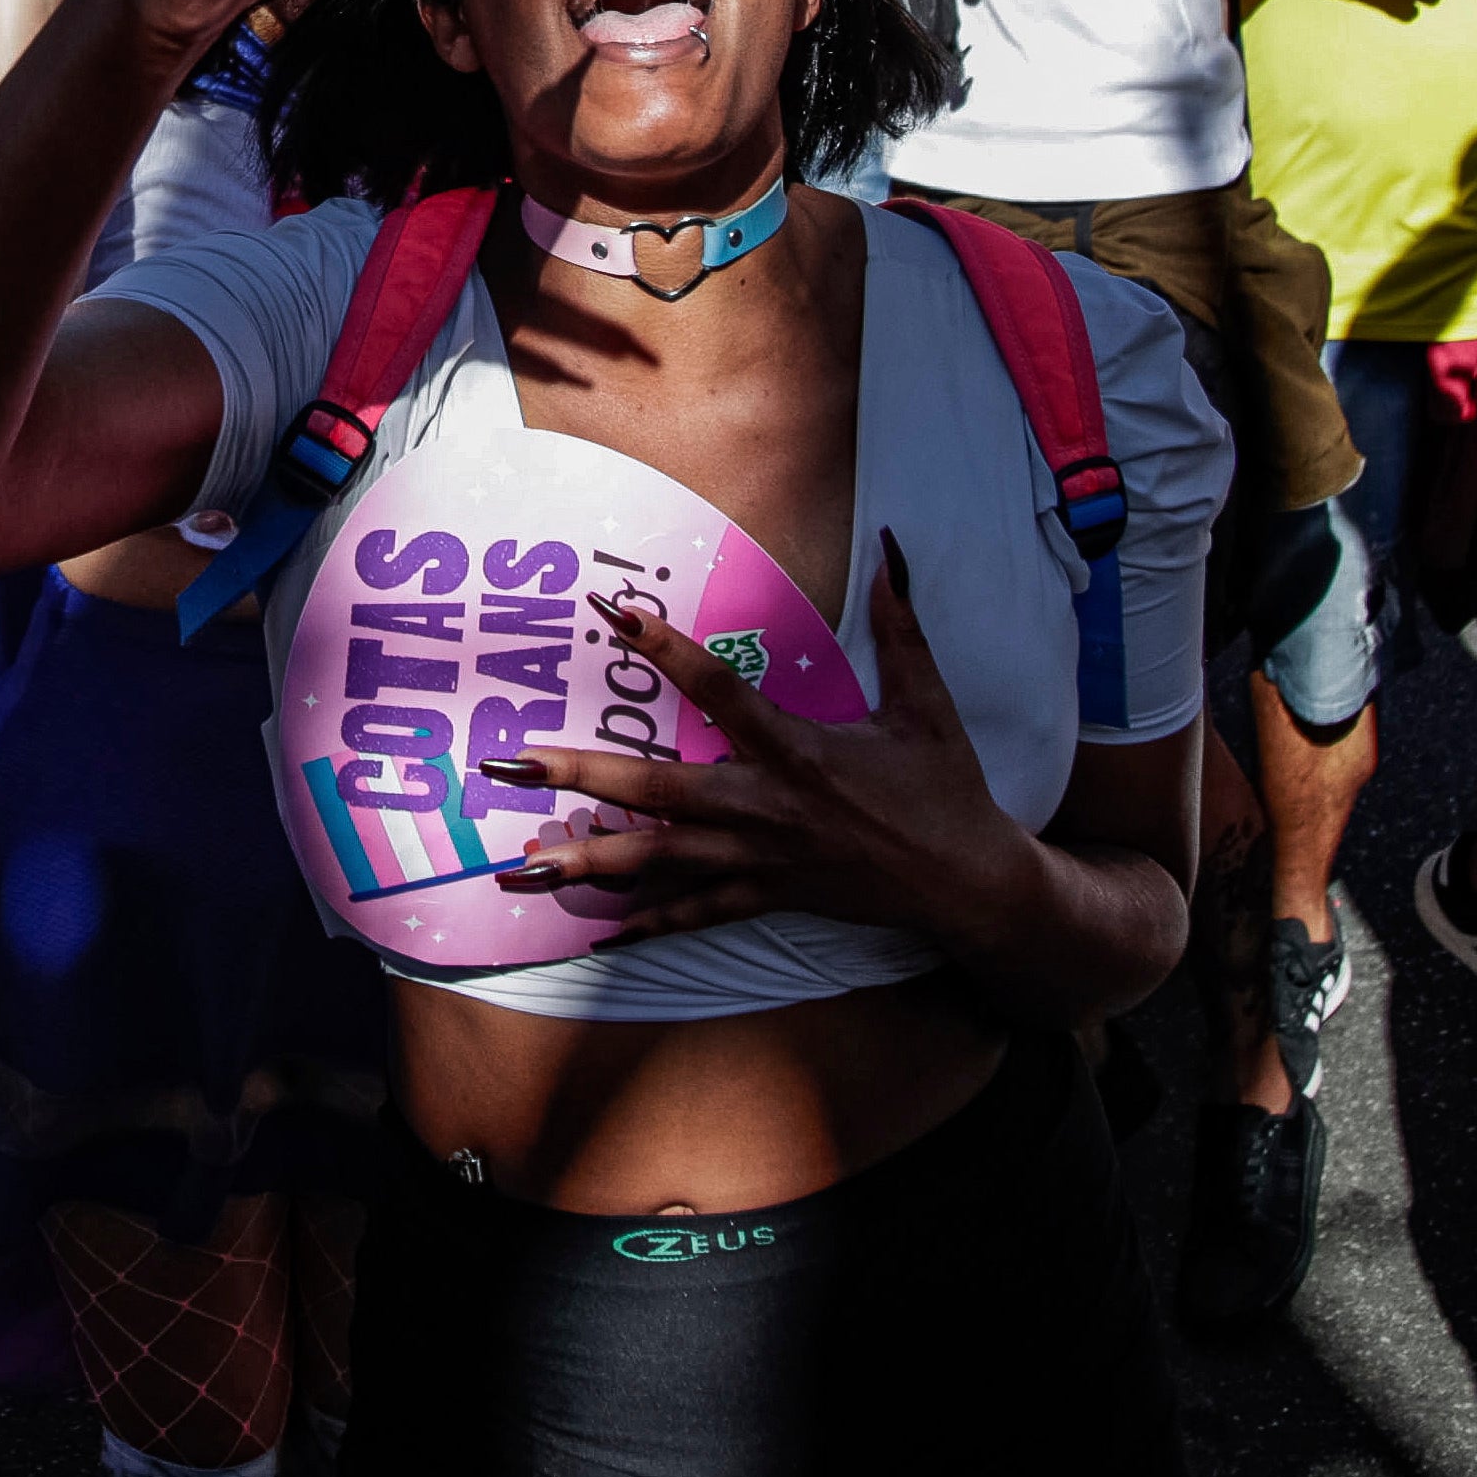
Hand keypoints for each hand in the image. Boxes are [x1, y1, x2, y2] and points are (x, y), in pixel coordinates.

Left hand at [484, 541, 1028, 949]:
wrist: (967, 884)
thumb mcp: (928, 701)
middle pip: (656, 790)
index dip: (664, 647)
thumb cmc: (944, 788)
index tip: (612, 613)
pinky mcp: (766, 896)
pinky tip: (592, 928)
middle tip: (509, 762)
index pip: (717, 689)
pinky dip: (643, 921)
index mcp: (798, 749)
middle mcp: (765, 806)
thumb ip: (902, 623)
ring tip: (519, 865)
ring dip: (585, 859)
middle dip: (577, 774)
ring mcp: (759, 860)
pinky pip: (693, 912)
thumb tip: (892, 548)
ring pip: (657, 862)